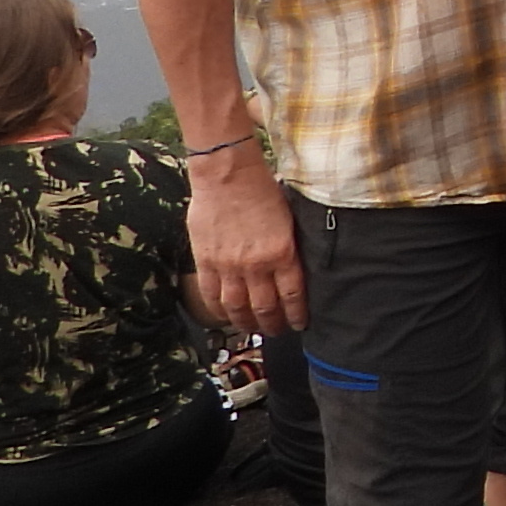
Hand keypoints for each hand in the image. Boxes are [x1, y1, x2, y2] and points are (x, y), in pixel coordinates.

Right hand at [184, 149, 303, 334]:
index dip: (296, 315)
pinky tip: (225, 317)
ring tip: (252, 328)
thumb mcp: (289, 219)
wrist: (228, 174)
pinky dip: (218, 312)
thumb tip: (291, 269)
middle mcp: (256, 265)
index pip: (293, 296)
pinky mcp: (206, 262)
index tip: (299, 324)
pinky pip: (211, 296)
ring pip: (237, 308)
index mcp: (282, 253)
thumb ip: (288, 248)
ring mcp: (228, 266)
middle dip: (273, 324)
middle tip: (277, 331)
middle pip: (265, 308)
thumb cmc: (262, 189)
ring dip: (246, 323)